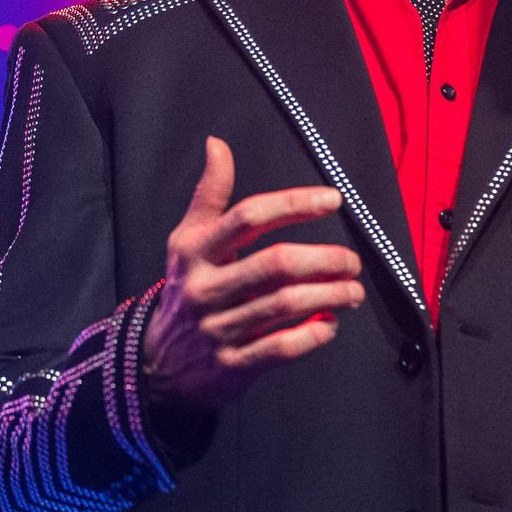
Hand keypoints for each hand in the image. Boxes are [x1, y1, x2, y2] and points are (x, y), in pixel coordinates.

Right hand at [140, 137, 364, 418]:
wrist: (159, 364)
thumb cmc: (186, 290)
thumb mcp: (187, 240)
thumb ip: (210, 194)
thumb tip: (217, 145)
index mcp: (196, 251)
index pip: (249, 217)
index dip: (294, 204)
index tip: (332, 199)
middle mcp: (205, 287)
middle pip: (276, 264)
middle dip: (324, 259)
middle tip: (351, 261)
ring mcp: (218, 328)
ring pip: (285, 305)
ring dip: (329, 295)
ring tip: (352, 290)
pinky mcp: (232, 365)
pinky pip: (281, 348)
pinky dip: (312, 335)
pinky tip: (329, 324)